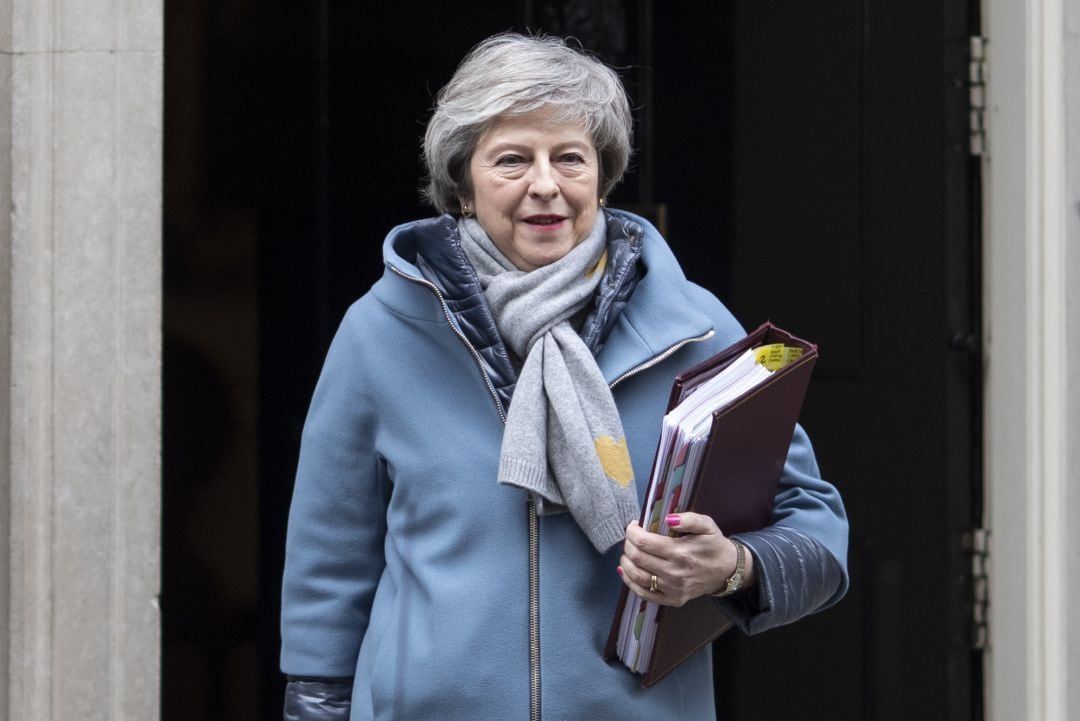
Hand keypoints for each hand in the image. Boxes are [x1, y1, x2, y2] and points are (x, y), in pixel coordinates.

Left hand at [617, 513, 753, 606]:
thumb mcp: (707, 525)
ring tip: (628, 551)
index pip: (644, 542)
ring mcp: (672, 589)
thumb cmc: (713, 545)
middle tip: (631, 537)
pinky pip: (644, 594)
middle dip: (628, 544)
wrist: (726, 571)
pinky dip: (630, 582)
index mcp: (680, 552)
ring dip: (626, 562)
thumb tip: (668, 519)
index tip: (634, 525)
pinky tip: (625, 571)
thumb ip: (689, 519)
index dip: (632, 532)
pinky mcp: (672, 600)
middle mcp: (674, 573)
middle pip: (637, 558)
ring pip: (637, 576)